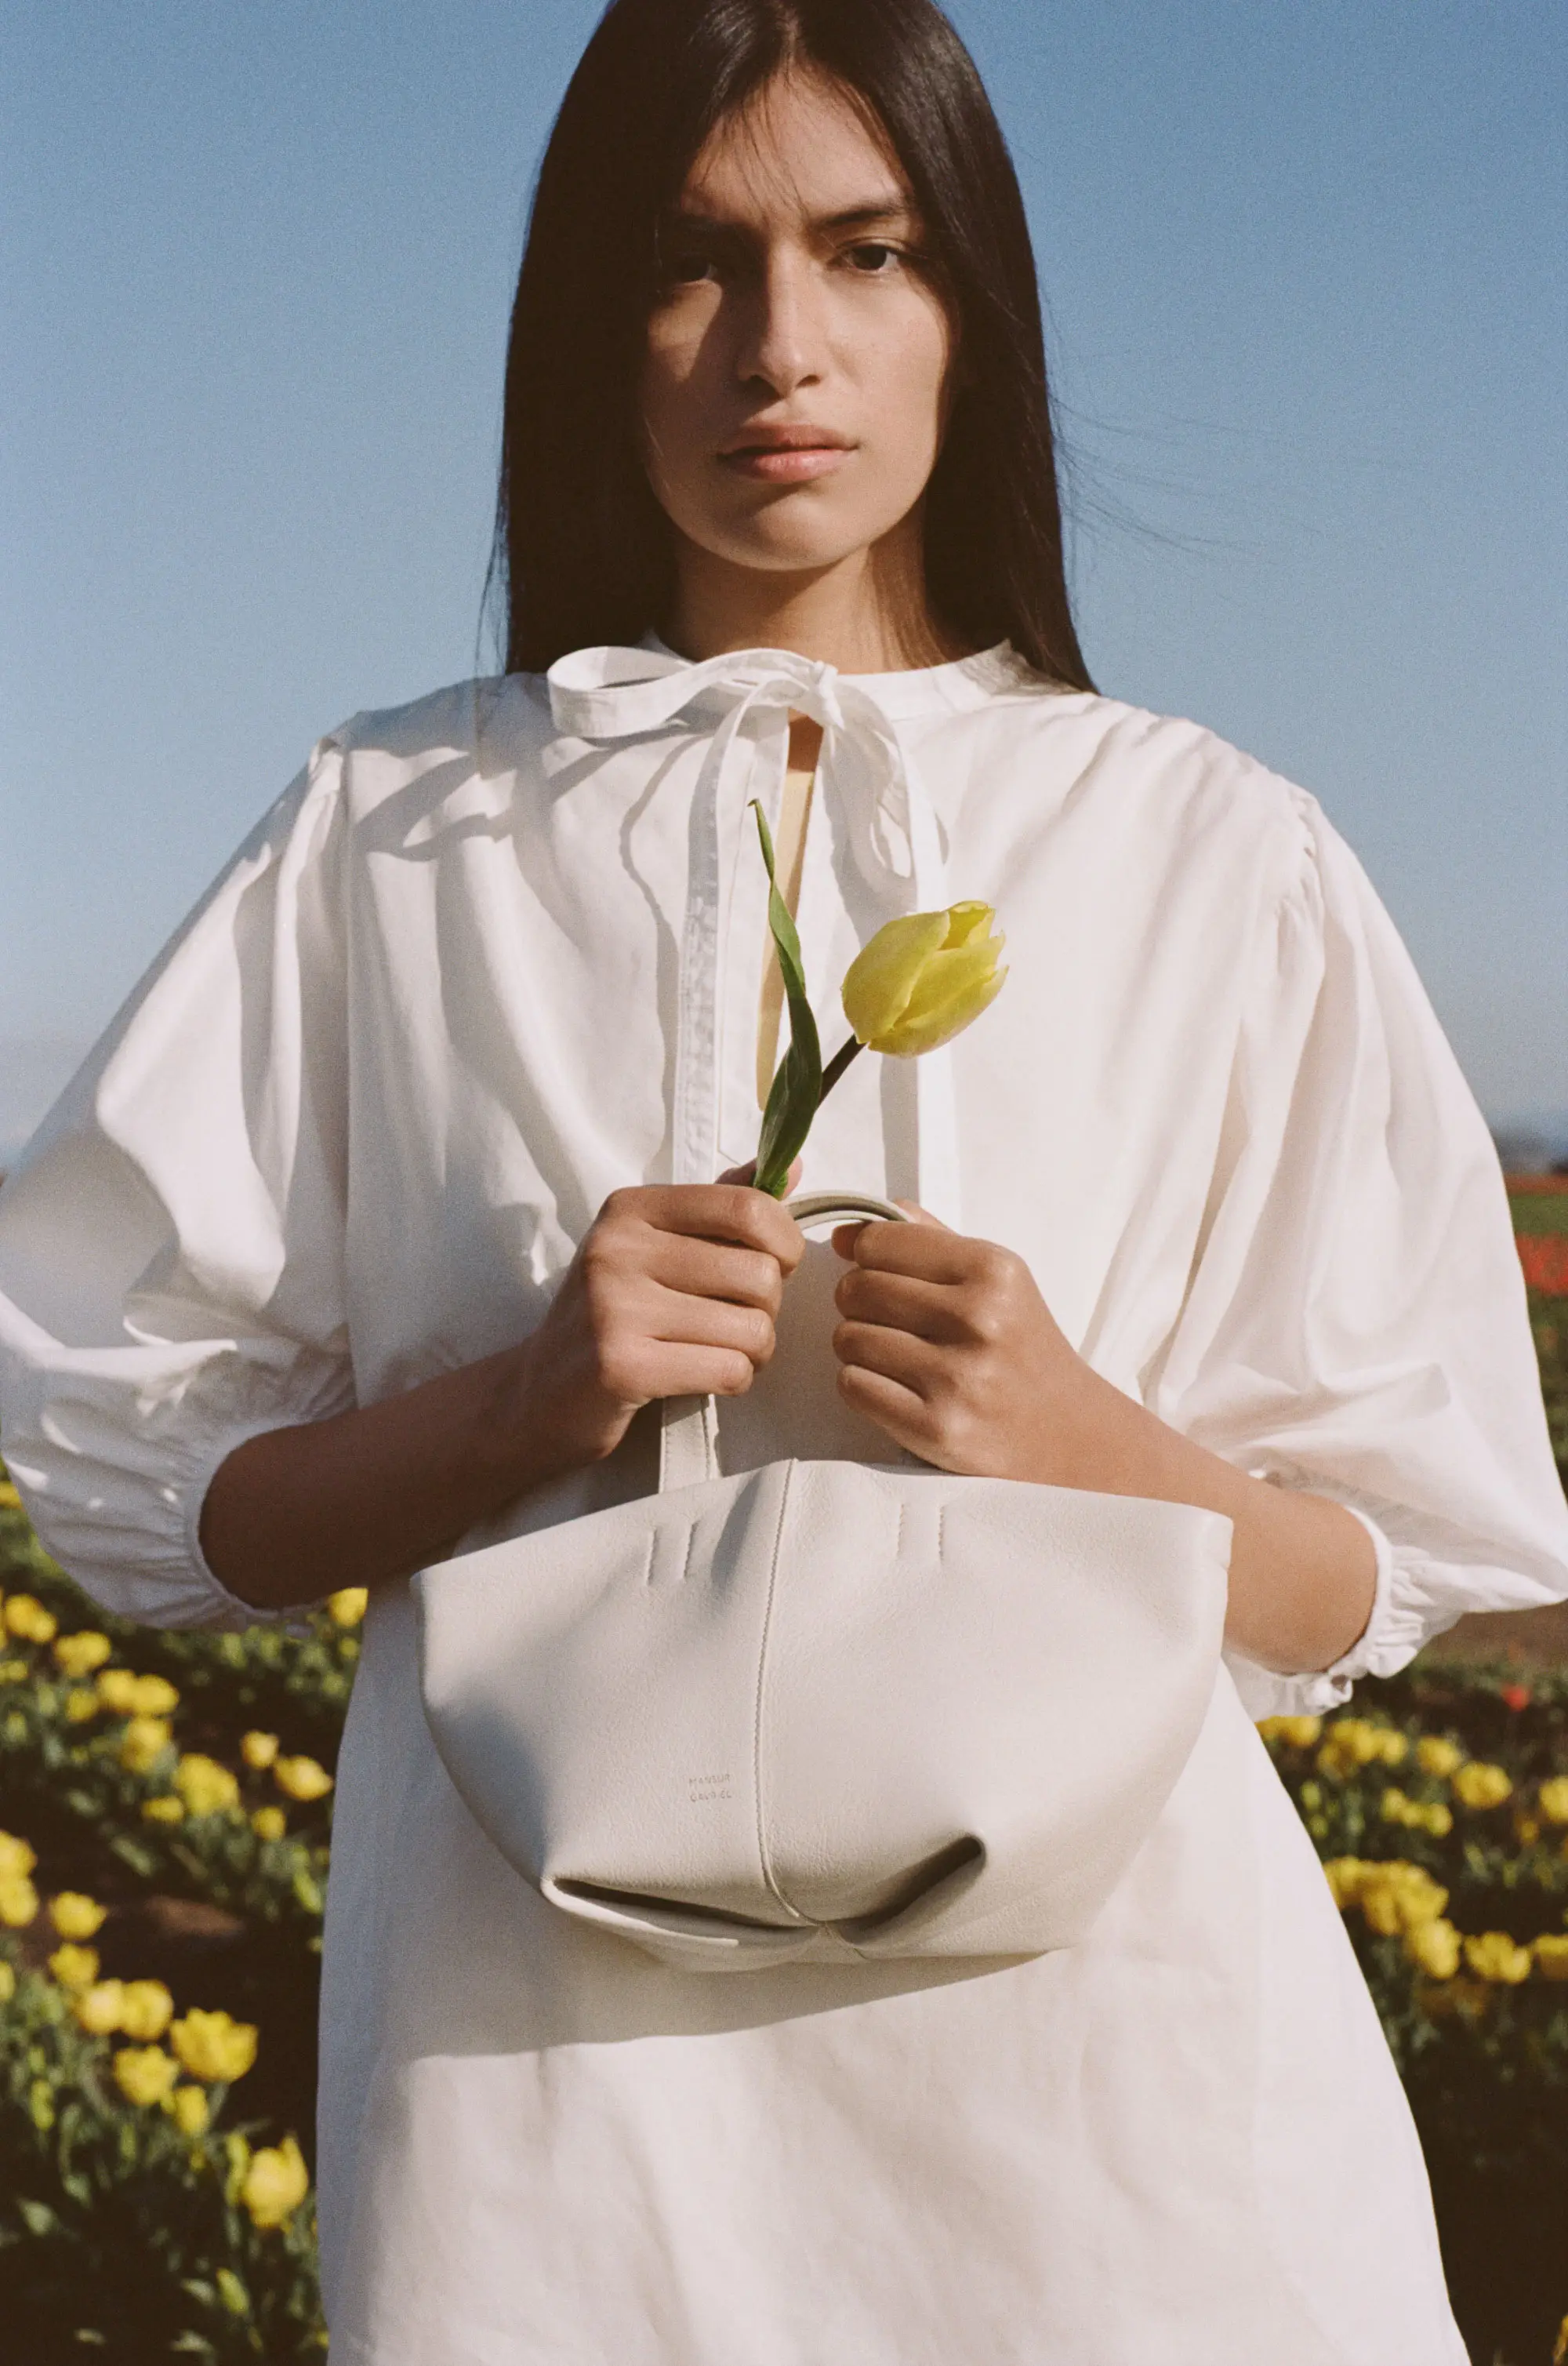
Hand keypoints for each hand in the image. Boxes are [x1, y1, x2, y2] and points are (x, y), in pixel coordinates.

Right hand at [508, 1162, 804, 1471]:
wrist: (539, 1394)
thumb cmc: (613, 1315)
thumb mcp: (653, 1247)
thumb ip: (720, 1208)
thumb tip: (792, 1167)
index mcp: (631, 1209)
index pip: (745, 1207)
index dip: (785, 1241)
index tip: (779, 1265)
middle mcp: (618, 1249)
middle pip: (758, 1273)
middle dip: (769, 1307)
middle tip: (742, 1321)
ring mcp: (615, 1308)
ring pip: (750, 1327)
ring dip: (755, 1350)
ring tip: (725, 1352)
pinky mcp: (621, 1366)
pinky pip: (728, 1369)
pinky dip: (735, 1379)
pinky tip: (708, 1377)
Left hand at [829, 1208, 1123, 1483]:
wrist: (1069, 1434)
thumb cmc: (1022, 1350)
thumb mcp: (995, 1279)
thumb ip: (926, 1241)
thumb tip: (845, 1233)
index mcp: (992, 1270)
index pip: (878, 1242)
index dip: (867, 1257)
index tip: (883, 1273)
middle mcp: (978, 1319)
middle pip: (856, 1289)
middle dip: (859, 1304)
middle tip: (889, 1320)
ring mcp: (957, 1377)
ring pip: (848, 1337)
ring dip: (860, 1348)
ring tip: (897, 1356)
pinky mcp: (937, 1427)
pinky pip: (853, 1386)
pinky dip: (863, 1386)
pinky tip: (896, 1387)